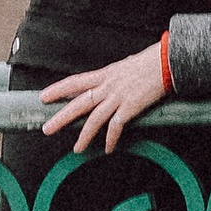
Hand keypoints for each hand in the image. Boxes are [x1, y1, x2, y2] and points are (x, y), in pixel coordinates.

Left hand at [39, 44, 169, 154]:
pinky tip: (108, 149)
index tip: (43, 97)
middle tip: (47, 128)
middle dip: (61, 117)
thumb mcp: (126, 65)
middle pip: (79, 103)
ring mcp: (118, 97)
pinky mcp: (130, 107)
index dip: (58, 89)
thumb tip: (111, 81)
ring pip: (94, 119)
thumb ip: (115, 76)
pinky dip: (111, 139)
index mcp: (105, 74)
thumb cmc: (151, 61)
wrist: (167, 61)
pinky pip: (116, 126)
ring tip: (77, 148)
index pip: (75, 82)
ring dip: (84, 135)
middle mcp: (108, 86)